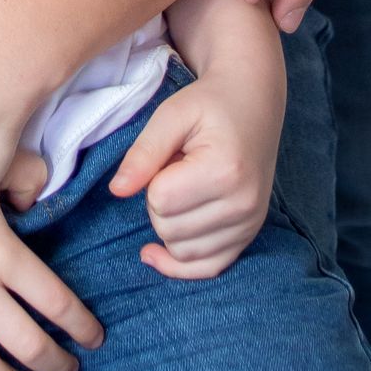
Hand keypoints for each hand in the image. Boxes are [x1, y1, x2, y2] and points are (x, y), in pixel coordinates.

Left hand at [108, 50, 284, 280]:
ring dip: (170, 224)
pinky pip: (208, 268)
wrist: (253, 101)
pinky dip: (179, 265)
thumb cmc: (209, 104)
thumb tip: (116, 191)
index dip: (151, 178)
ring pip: (182, 252)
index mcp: (225, 170)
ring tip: (187, 186)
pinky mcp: (249, 235)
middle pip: (169, 229)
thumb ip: (143, 152)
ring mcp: (250, 224)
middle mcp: (243, 204)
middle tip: (178, 167)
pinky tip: (156, 252)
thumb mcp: (172, 114)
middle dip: (159, 201)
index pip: (160, 200)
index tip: (169, 155)